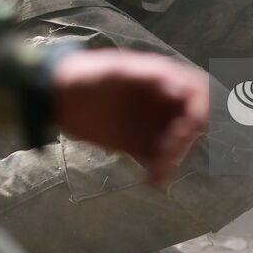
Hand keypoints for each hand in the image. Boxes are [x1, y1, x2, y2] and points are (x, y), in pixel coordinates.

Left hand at [53, 49, 208, 187]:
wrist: (54, 96)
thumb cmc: (85, 76)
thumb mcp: (114, 71)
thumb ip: (147, 78)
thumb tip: (178, 88)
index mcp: (160, 77)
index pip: (195, 92)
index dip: (198, 110)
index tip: (184, 130)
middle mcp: (161, 101)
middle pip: (190, 122)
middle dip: (184, 140)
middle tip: (164, 155)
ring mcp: (149, 123)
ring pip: (177, 143)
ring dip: (173, 159)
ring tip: (156, 176)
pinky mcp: (136, 144)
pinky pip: (157, 159)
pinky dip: (160, 171)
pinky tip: (152, 181)